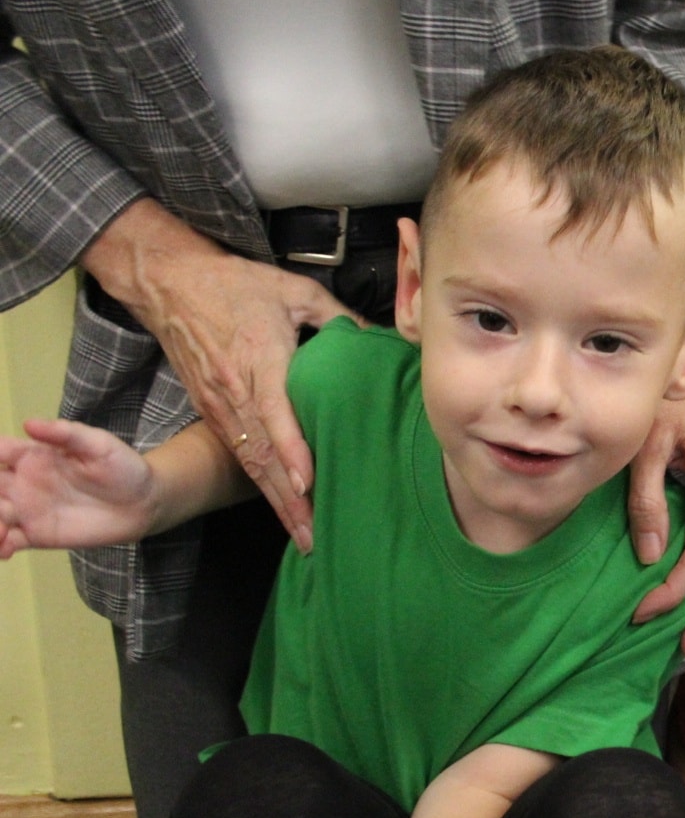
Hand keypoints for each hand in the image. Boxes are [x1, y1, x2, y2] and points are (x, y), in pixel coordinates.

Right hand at [0, 418, 156, 556]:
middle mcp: (23, 482)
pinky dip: (0, 545)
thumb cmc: (122, 467)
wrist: (143, 503)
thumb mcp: (98, 444)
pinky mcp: (37, 534)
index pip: (0, 452)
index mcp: (32, 456)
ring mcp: (27, 509)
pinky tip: (4, 549)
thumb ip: (66, 433)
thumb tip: (29, 423)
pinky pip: (10, 540)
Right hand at [80, 199, 359, 541]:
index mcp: (257, 356)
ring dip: (276, 500)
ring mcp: (218, 404)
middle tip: (315, 534)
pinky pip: (239, 453)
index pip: (274, 412)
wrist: (170, 283)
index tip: (308, 482)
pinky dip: (260, 484)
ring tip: (304, 534)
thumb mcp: (295, 290)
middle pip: (262, 452)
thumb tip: (381, 341)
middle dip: (288, 497)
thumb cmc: (238, 285)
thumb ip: (339, 318)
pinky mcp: (210, 410)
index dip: (292, 449)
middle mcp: (233, 388)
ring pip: (250, 461)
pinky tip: (282, 506)